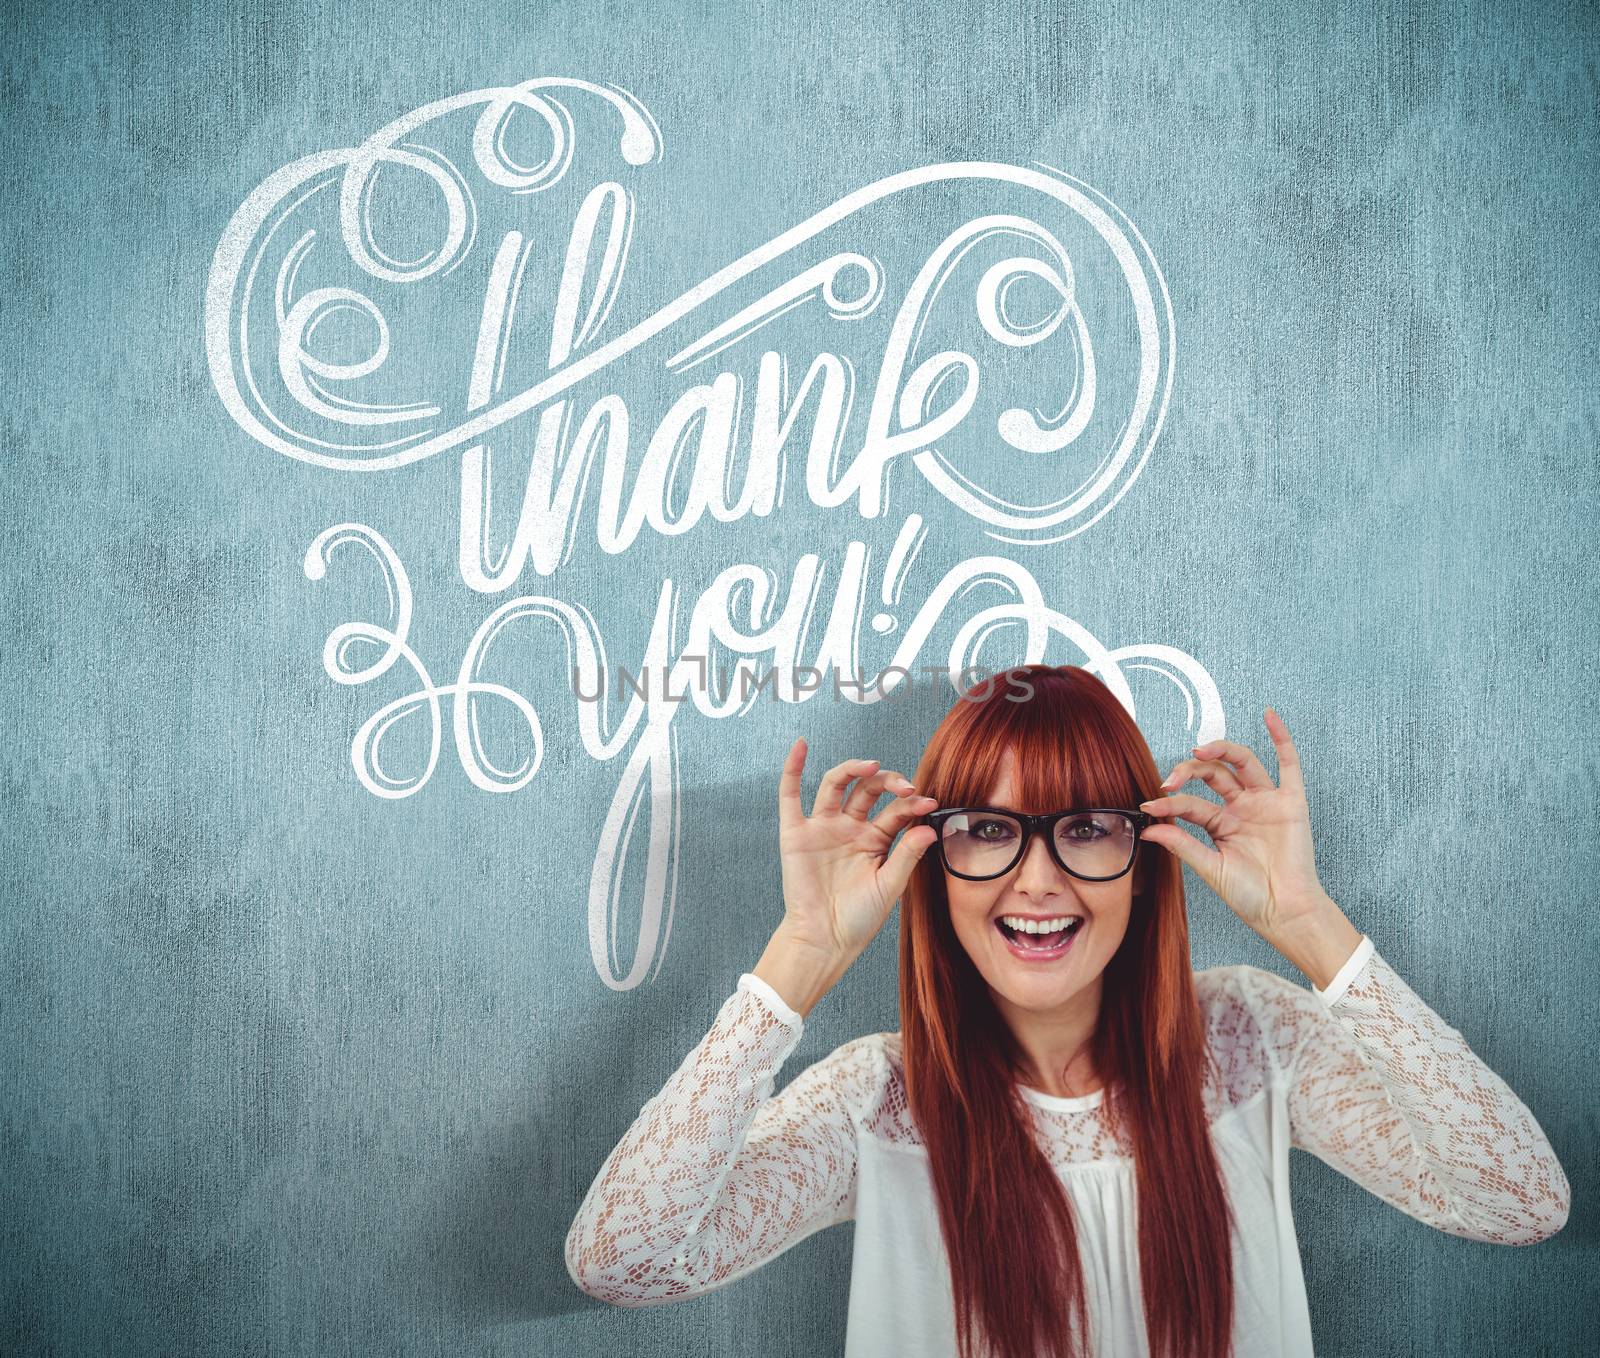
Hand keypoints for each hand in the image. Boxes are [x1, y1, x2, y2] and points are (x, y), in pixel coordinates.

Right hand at [774, 737, 938, 963]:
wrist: (824, 940)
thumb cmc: (858, 919)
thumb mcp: (890, 886)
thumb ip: (907, 855)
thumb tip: (929, 826)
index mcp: (876, 839)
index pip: (897, 810)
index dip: (913, 803)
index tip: (929, 802)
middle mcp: (850, 828)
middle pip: (869, 789)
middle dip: (889, 782)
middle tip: (906, 787)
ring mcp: (823, 827)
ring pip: (837, 784)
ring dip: (854, 769)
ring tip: (872, 765)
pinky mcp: (796, 833)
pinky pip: (791, 795)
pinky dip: (793, 769)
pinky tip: (801, 747)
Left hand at [1138, 709, 1332, 939]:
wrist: (1285, 913)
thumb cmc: (1251, 896)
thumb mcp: (1210, 869)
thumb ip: (1182, 846)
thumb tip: (1147, 829)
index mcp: (1220, 824)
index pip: (1191, 803)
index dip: (1169, 802)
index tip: (1149, 806)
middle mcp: (1242, 808)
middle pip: (1213, 774)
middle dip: (1190, 771)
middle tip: (1172, 779)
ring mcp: (1266, 802)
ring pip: (1243, 763)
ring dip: (1222, 750)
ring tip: (1200, 749)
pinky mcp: (1291, 802)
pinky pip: (1289, 764)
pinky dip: (1281, 738)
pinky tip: (1269, 716)